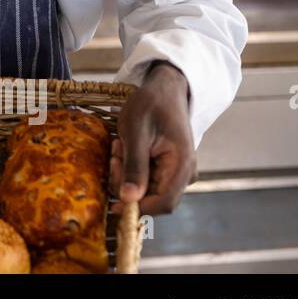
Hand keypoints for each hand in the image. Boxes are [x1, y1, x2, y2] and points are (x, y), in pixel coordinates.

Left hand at [110, 61, 196, 215]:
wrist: (163, 89)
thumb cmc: (150, 105)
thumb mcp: (136, 133)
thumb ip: (134, 167)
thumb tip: (129, 199)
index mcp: (182, 166)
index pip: (163, 203)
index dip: (138, 209)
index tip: (113, 203)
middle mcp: (184, 175)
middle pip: (151, 198)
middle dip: (126, 182)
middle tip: (116, 155)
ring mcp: (176, 173)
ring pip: (144, 189)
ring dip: (125, 172)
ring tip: (121, 146)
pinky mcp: (166, 169)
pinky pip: (144, 179)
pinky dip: (129, 168)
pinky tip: (125, 148)